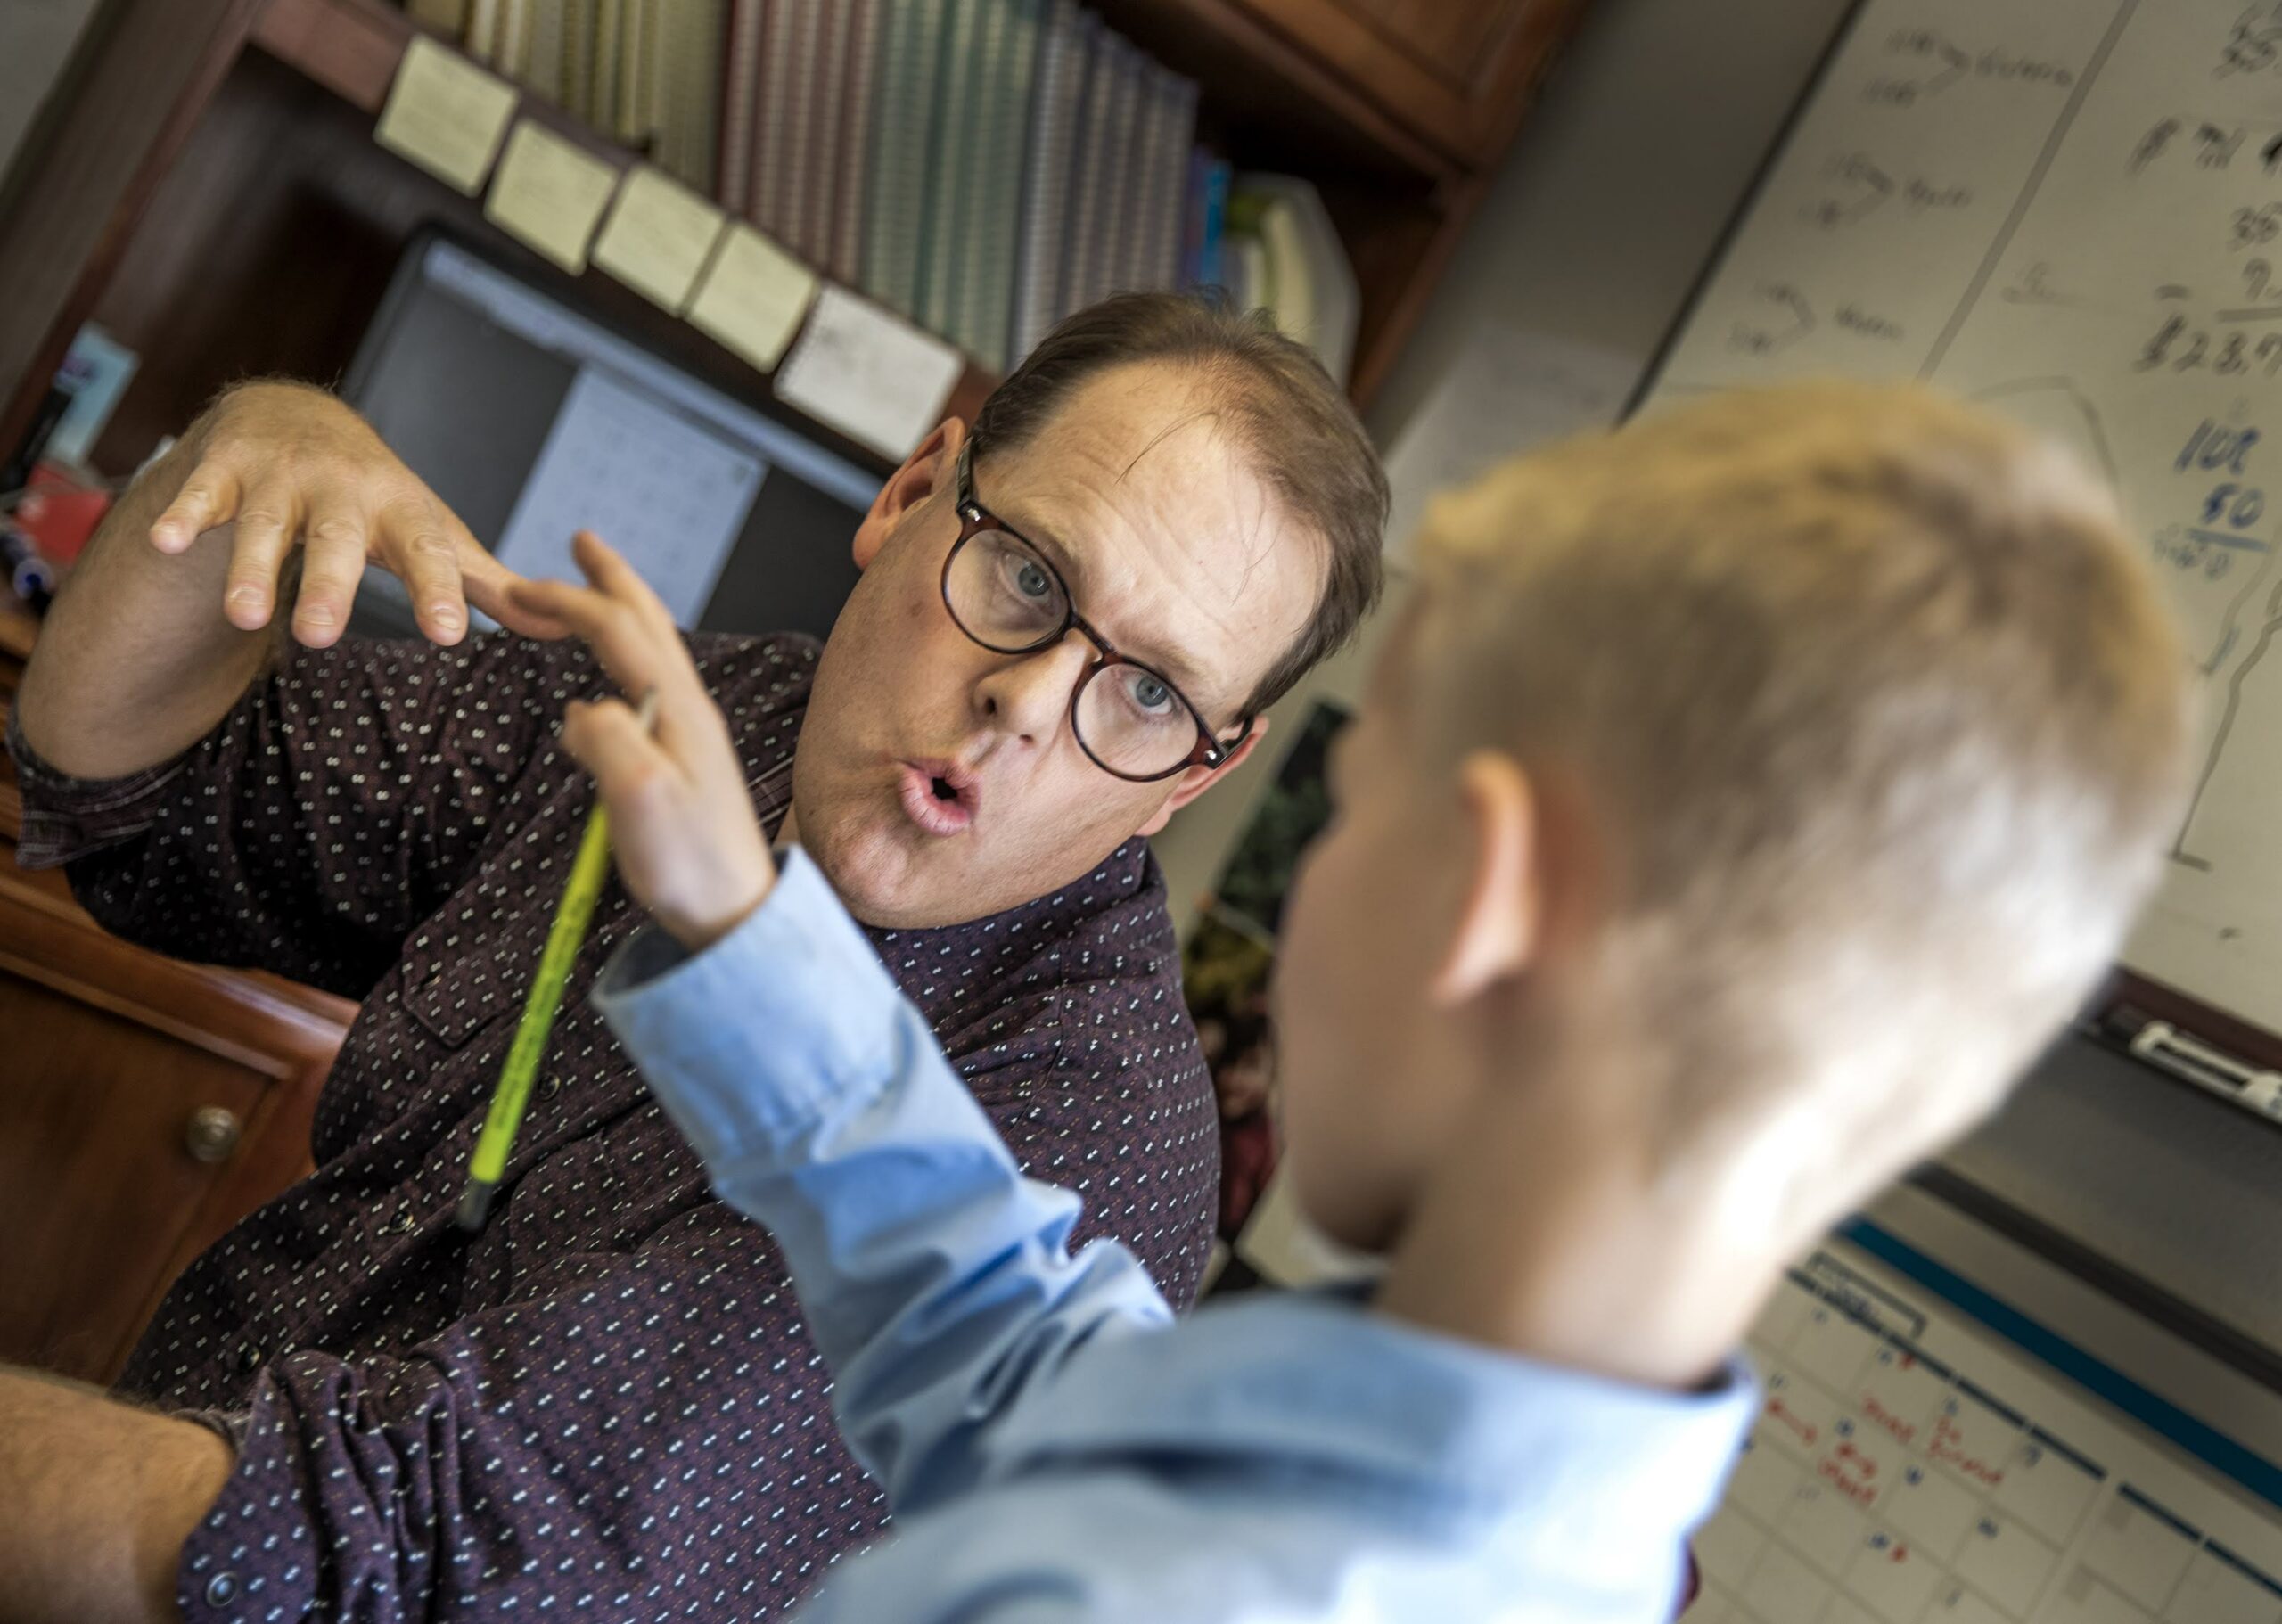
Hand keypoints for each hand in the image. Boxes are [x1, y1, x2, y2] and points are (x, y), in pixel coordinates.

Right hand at [148, 382, 568, 646]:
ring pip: (265, 526)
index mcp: (403, 513)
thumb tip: (561, 624)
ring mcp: (282, 478)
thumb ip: (488, 584)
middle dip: (328, 586)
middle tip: (321, 637)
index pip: (426, 557)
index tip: (449, 635)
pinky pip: (201, 495)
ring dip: (250, 567)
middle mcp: (344, 492)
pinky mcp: (226, 469)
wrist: (300, 420)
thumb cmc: (381, 499)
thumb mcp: (434, 534)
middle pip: (338, 543)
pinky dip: (183, 515)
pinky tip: (164, 541)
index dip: (438, 593)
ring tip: (243, 616)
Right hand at [515, 532, 777, 949]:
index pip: (618, 632)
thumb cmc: (691, 866)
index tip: (520, 587)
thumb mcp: (639, 799)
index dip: (569, 602)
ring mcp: (693, 734)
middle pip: (650, 625)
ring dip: (621, 611)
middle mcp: (691, 711)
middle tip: (583, 541)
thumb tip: (582, 711)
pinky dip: (626, 660)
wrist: (738, 915)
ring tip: (597, 589)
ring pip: (655, 651)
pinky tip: (608, 684)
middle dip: (612, 579)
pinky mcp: (688, 762)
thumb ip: (607, 741)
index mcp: (678, 710)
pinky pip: (652, 687)